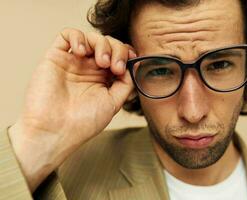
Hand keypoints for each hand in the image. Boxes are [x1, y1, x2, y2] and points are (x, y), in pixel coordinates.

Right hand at [8, 28, 136, 191]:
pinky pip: (66, 35)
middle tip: (115, 67)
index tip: (132, 59)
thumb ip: (125, 83)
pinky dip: (78, 37)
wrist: (55, 131)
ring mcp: (73, 62)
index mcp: (102, 78)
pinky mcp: (56, 57)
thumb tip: (133, 65)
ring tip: (102, 62)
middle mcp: (89, 69)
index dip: (126, 53)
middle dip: (117, 50)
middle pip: (108, 44)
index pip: (118, 56)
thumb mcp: (113, 103)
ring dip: (102, 44)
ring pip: (91, 38)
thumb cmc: (83, 122)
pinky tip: (81, 51)